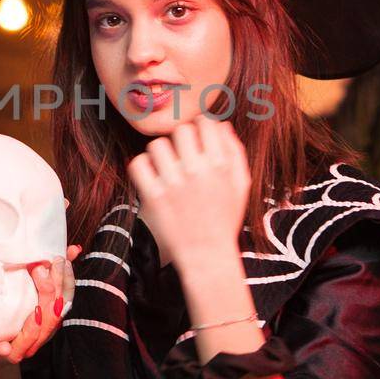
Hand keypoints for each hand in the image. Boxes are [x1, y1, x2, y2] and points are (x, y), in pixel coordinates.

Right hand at [0, 250, 78, 378]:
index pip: (15, 351)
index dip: (30, 333)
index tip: (38, 312)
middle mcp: (3, 350)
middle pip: (41, 331)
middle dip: (49, 299)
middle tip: (44, 267)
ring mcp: (12, 337)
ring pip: (50, 316)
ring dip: (60, 287)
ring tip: (64, 255)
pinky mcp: (14, 323)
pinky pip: (44, 306)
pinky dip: (56, 284)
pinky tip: (62, 259)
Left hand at [128, 117, 249, 272]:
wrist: (207, 255)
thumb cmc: (225, 219)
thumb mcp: (241, 186)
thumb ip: (235, 152)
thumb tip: (223, 125)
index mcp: (220, 165)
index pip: (205, 123)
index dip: (200, 127)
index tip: (198, 138)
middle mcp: (197, 171)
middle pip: (180, 130)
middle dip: (181, 139)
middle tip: (181, 153)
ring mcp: (173, 184)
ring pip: (157, 145)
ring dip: (161, 153)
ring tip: (166, 166)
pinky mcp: (153, 197)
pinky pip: (138, 164)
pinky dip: (142, 167)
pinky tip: (152, 176)